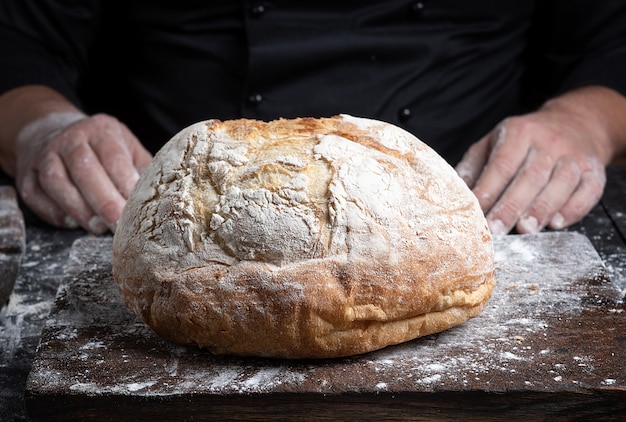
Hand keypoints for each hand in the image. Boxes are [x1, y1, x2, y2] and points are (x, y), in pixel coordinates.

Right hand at [15, 113, 151, 233]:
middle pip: (84, 170)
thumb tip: (162, 199)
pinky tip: (73, 223)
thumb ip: (143, 170)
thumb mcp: (128, 149)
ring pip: (57, 182)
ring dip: (79, 209)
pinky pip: (36, 196)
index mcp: (101, 131)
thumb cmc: (103, 149)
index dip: (124, 183)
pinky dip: (55, 213)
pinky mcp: (27, 175)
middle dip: (103, 201)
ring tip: (98, 227)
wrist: (53, 132)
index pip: (113, 157)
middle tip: (118, 225)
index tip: (136, 207)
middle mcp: (70, 139)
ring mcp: (45, 155)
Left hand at [455, 92, 611, 234]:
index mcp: (519, 132)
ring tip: (525, 230)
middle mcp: (548, 142)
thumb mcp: (494, 140)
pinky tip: (556, 223)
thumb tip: (454, 191)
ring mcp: (573, 155)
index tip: (475, 214)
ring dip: (542, 209)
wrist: (576, 121)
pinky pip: (588, 191)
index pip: (502, 165)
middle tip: (496, 230)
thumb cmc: (526, 138)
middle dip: (511, 206)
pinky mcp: (594, 169)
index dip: (488, 190)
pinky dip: (574, 209)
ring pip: (560, 184)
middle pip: (530, 177)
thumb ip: (474, 165)